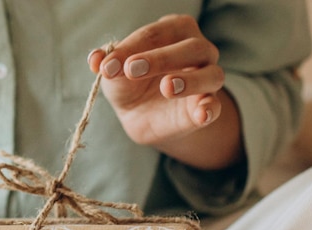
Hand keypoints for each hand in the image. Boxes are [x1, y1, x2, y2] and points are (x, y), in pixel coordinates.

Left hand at [88, 14, 241, 169]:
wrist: (139, 116)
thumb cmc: (129, 83)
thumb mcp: (114, 74)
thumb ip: (108, 65)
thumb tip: (96, 60)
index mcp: (174, 30)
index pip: (156, 34)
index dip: (131, 47)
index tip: (107, 67)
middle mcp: (198, 50)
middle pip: (191, 47)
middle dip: (161, 58)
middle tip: (132, 70)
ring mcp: (207, 78)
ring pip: (211, 74)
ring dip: (190, 80)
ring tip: (167, 87)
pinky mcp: (206, 107)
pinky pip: (215, 107)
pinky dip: (209, 109)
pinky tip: (200, 114)